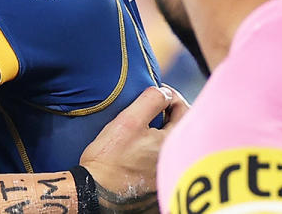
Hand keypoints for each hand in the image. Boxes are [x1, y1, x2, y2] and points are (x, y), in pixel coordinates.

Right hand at [79, 85, 188, 211]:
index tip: (153, 92)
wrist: (97, 190)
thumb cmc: (110, 157)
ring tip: (140, 124)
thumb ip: (150, 101)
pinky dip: (153, 144)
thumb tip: (164, 91)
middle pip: (179, 126)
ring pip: (170, 140)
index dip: (169, 95)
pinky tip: (137, 144)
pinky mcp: (157, 180)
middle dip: (166, 112)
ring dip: (160, 128)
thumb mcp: (128, 121)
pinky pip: (161, 154)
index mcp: (173, 143)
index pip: (184, 109)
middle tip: (146, 106)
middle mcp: (175, 159)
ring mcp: (167, 171)